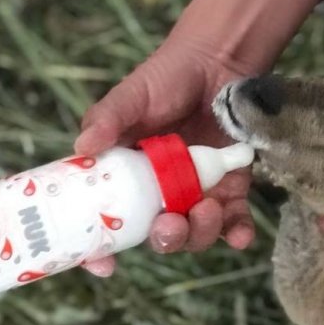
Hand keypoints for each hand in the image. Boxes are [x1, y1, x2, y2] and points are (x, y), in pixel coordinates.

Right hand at [76, 38, 255, 277]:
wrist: (218, 61)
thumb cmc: (167, 77)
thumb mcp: (131, 97)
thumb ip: (107, 119)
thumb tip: (83, 146)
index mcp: (127, 178)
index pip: (108, 222)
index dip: (101, 249)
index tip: (103, 264)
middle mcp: (161, 193)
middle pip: (158, 235)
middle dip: (165, 240)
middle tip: (168, 225)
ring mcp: (197, 193)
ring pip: (197, 234)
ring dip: (200, 234)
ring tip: (207, 208)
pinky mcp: (232, 188)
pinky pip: (235, 223)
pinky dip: (237, 233)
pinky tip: (240, 234)